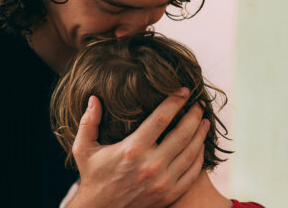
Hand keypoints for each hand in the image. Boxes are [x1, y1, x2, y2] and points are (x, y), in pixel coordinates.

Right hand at [66, 88, 208, 207]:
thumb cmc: (92, 176)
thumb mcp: (83, 148)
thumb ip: (88, 122)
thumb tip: (94, 98)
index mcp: (132, 149)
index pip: (161, 118)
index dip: (175, 101)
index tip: (183, 91)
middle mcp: (150, 165)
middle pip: (182, 133)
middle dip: (193, 115)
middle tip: (198, 104)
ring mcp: (162, 182)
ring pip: (191, 152)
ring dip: (201, 134)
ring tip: (204, 121)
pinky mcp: (168, 195)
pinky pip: (192, 173)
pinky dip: (199, 157)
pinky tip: (200, 146)